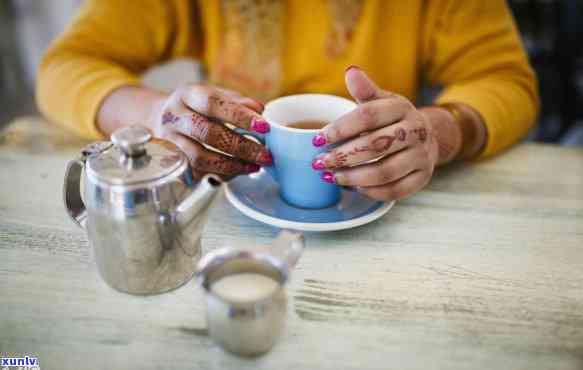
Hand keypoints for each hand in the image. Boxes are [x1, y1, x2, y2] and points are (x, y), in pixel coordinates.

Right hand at [149, 85, 272, 179]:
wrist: (159, 119)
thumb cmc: (195, 108)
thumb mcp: (214, 96)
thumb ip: (238, 103)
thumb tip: (259, 111)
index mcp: (188, 95)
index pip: (214, 104)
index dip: (240, 116)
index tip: (264, 126)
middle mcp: (174, 117)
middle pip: (208, 133)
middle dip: (241, 146)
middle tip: (264, 154)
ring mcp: (169, 141)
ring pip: (200, 158)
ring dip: (232, 165)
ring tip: (254, 166)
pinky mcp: (172, 162)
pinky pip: (198, 173)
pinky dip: (221, 174)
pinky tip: (238, 171)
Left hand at [311, 67, 438, 200]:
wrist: (426, 137)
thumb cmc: (392, 119)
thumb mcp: (380, 101)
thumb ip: (364, 90)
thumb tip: (350, 71)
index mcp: (402, 107)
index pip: (368, 117)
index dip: (340, 128)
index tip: (317, 139)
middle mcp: (416, 131)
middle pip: (375, 146)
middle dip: (342, 156)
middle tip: (319, 163)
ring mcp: (422, 156)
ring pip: (384, 172)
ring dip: (353, 177)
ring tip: (331, 177)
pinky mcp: (422, 178)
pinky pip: (394, 190)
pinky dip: (370, 192)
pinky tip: (353, 187)